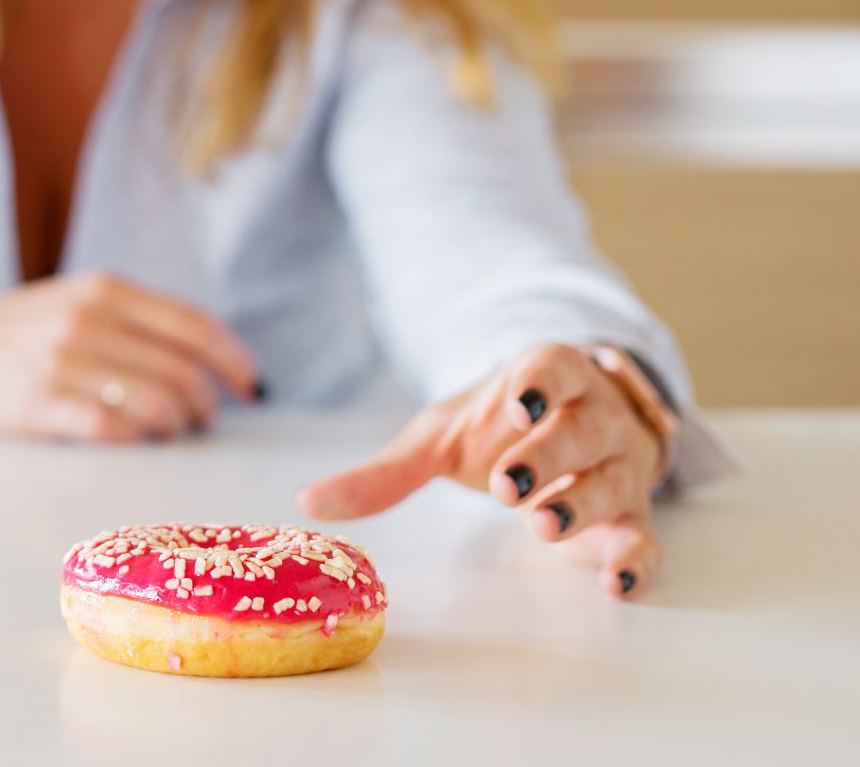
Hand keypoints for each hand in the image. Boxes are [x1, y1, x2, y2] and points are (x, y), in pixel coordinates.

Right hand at [0, 271, 262, 441]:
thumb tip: (208, 356)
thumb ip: (136, 318)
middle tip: (200, 421)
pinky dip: (135, 439)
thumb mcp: (78, 299)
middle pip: (182, 372)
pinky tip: (134, 440)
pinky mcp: (38, 404)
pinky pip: (111, 429)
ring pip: (155, 405)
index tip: (250, 385)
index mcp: (105, 291)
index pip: (194, 326)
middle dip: (204, 405)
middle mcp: (88, 322)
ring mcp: (62, 363)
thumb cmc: (20, 330)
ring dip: (176, 428)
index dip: (233, 360)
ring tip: (171, 434)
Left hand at [295, 344, 667, 599]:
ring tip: (540, 525)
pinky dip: (638, 561)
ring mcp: (619, 465)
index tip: (518, 404)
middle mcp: (593, 416)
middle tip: (504, 488)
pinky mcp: (632, 516)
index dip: (539, 383)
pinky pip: (645, 538)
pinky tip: (617, 585)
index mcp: (548, 377)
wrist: (573, 428)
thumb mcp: (442, 438)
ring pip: (614, 480)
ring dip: (582, 502)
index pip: (554, 366)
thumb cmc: (500, 428)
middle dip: (546, 456)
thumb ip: (385, 471)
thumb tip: (306, 504)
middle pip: (582, 429)